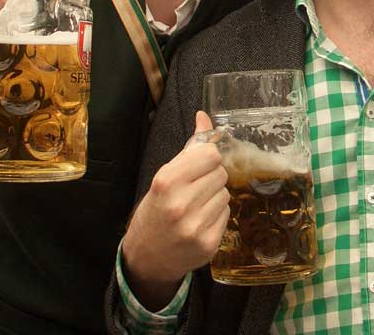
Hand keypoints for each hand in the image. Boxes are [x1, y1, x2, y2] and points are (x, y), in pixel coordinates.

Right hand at [121, 112, 229, 308]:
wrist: (146, 257)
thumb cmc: (154, 211)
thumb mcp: (164, 177)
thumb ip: (188, 148)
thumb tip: (204, 117)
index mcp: (166, 181)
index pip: (210, 154)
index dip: (207, 158)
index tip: (199, 166)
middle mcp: (180, 204)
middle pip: (220, 174)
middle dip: (211, 178)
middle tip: (195, 189)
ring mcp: (195, 227)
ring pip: (225, 194)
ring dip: (215, 197)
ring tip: (196, 206)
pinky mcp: (208, 244)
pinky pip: (226, 214)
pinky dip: (217, 215)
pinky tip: (200, 221)